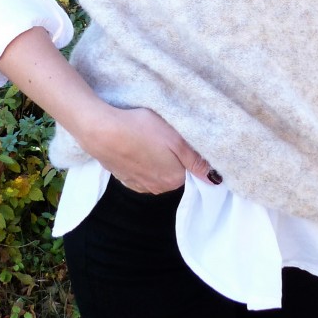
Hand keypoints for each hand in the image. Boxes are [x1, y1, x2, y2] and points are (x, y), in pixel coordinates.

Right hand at [87, 104, 217, 193]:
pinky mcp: (123, 178)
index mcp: (174, 179)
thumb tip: (215, 179)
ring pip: (156, 172)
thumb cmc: (141, 129)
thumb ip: (197, 160)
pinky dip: (141, 161)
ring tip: (148, 139)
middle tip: (164, 136)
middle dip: (172, 158)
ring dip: (156, 160)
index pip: (191, 171)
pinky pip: (140, 172)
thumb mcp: (176, 139)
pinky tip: (135, 146)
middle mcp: (157, 188)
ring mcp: (138, 185)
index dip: (188, 154)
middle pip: (174, 173)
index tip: (181, 140)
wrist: (101, 130)